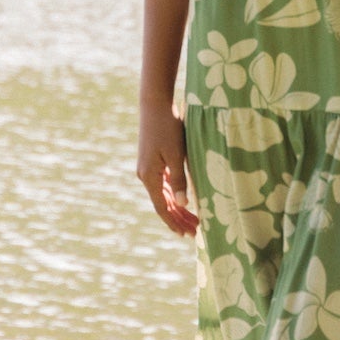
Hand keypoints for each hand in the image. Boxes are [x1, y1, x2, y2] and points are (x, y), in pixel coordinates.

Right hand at [136, 98, 198, 236]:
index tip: (187, 234)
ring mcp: (148, 168)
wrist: (155, 105)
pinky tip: (183, 200)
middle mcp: (146, 175)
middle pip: (162, 204)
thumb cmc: (168, 127)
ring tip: (192, 220)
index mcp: (149, 177)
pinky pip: (163, 184)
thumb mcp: (177, 154)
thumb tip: (182, 204)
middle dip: (178, 219)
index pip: (162, 208)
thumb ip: (179, 180)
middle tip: (194, 232)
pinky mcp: (152, 160)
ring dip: (177, 208)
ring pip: (163, 195)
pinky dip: (173, 195)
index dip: (174, 222)